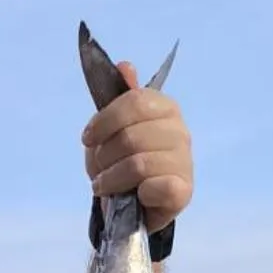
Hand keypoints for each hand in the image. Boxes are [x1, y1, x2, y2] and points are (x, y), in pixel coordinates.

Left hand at [81, 60, 193, 234]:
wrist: (135, 206)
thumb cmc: (123, 163)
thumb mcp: (113, 129)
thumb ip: (120, 99)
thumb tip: (125, 66)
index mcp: (165, 108)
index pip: (136, 102)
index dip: (105, 120)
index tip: (88, 138)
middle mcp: (180, 132)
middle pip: (131, 136)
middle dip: (105, 156)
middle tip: (99, 168)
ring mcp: (184, 162)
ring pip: (137, 164)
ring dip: (111, 179)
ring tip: (105, 185)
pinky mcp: (183, 191)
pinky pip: (157, 187)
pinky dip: (137, 193)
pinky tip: (134, 196)